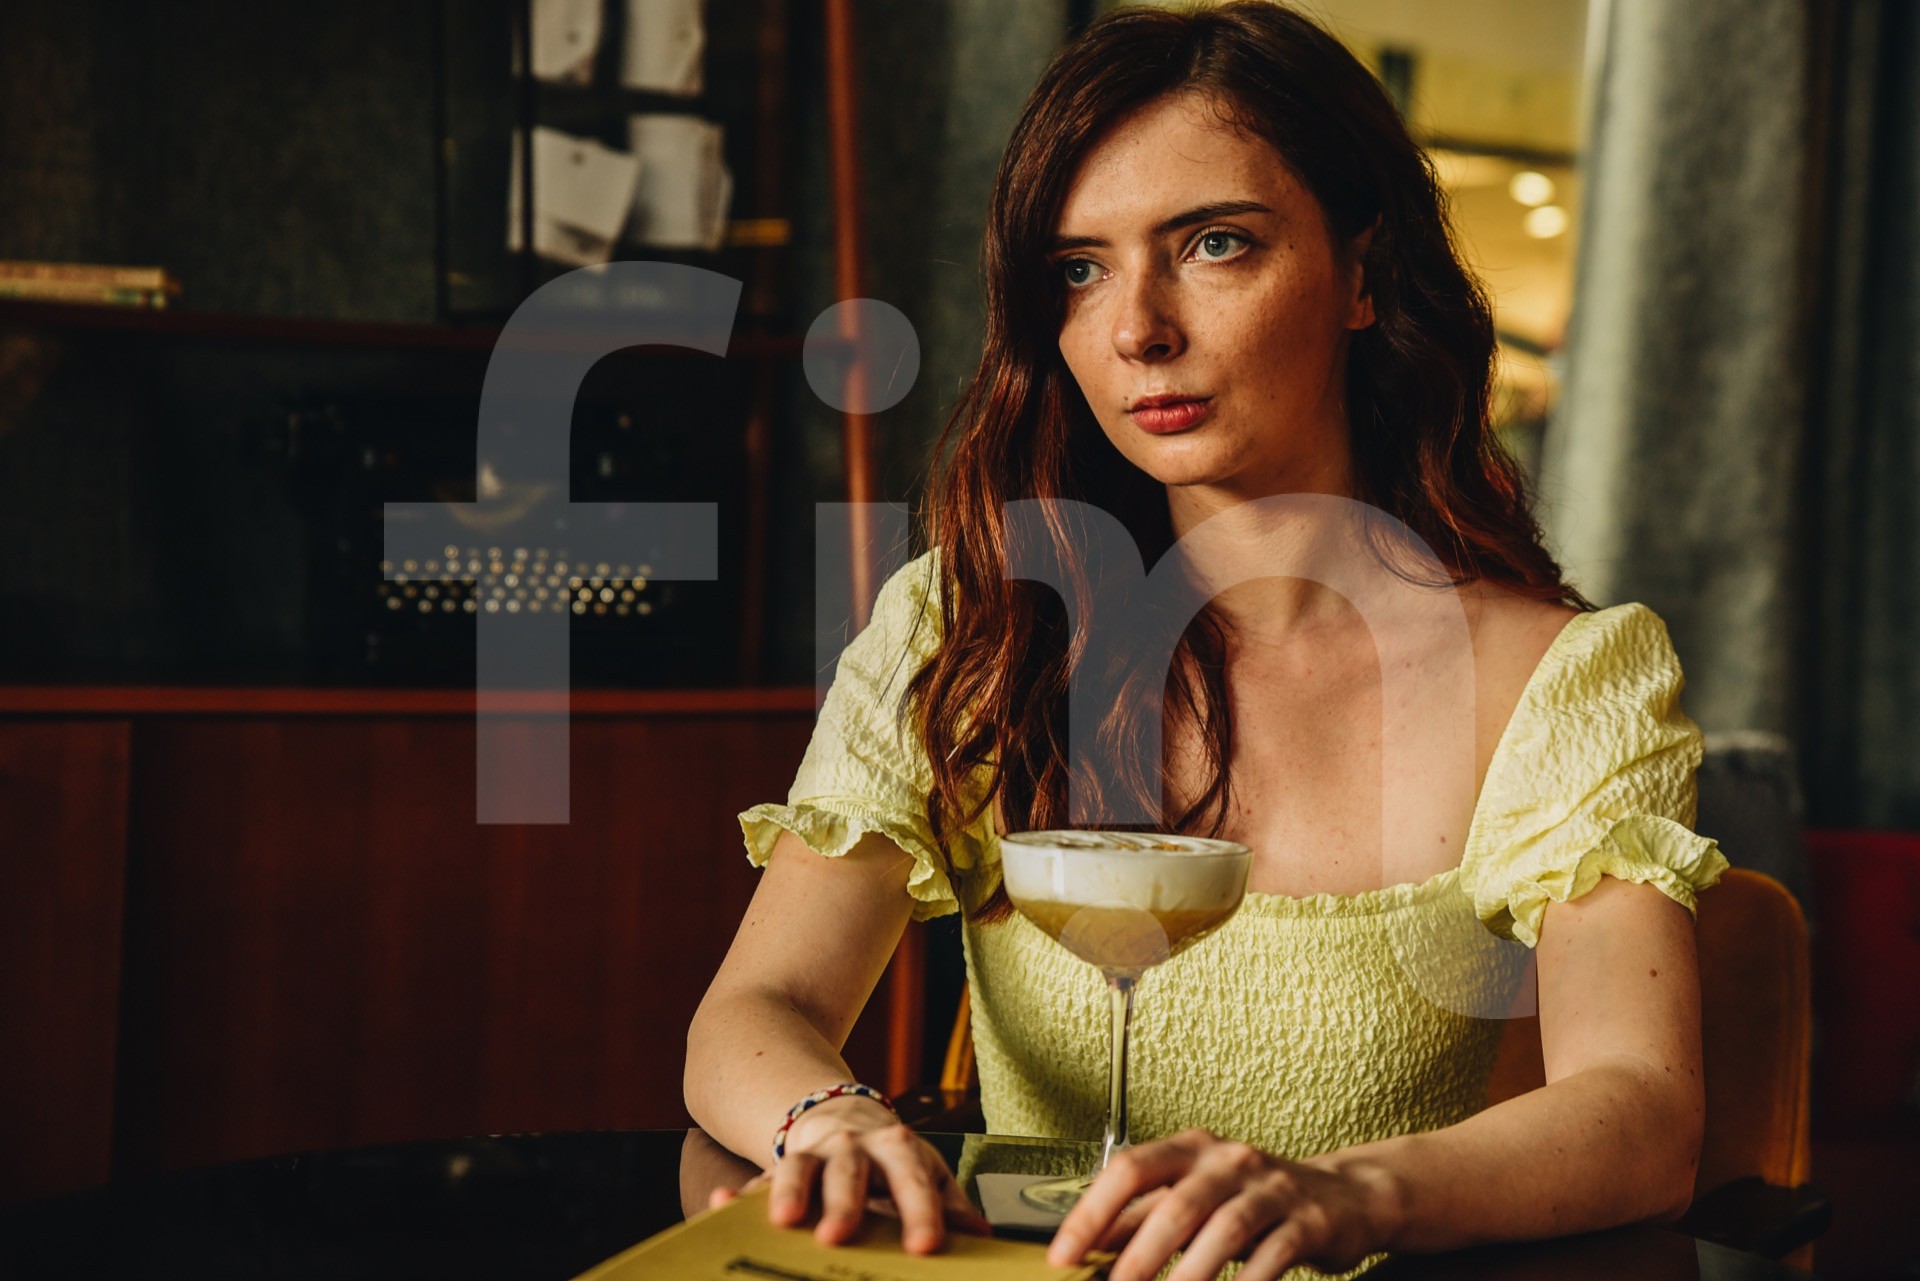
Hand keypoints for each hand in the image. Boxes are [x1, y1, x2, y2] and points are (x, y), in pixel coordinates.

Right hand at [707, 1098, 990, 1254]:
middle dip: (845, 1203)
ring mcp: (813, 1153)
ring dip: (790, 1191)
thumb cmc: (890, 1158)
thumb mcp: (924, 1171)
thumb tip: (982, 1237)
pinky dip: (740, 1195)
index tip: (926, 1245)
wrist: (842, 1114)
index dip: (922, 1213)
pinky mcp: (779, 1165)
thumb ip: (950, 1204)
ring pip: (800, 1168)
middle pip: (851, 1172)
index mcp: (898, 1149)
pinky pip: (758, 1179)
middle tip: (838, 1236)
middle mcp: (854, 1146)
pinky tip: (723, 1206)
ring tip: (783, 1219)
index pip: (914, 1181)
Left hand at [1046, 1128, 1401, 1280]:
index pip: (1130, 1170)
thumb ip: (1141, 1218)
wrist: (1343, 1198)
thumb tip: (1086, 1246)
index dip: (1093, 1213)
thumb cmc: (1254, 1197)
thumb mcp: (1194, 1196)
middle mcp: (1228, 1160)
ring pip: (1225, 1229)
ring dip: (1191, 1275)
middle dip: (1140, 1255)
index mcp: (1190, 1149)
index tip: (1062, 1254)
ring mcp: (1271, 1188)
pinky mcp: (1307, 1221)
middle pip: (1176, 1203)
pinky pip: (1274, 1254)